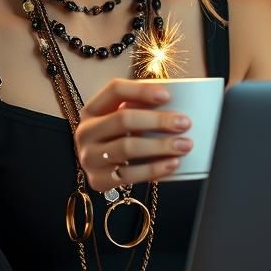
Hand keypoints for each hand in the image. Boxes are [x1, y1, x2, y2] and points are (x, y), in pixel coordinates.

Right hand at [75, 78, 193, 191]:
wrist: (100, 169)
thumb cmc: (117, 138)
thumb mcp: (120, 117)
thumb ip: (139, 107)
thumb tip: (172, 101)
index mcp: (91, 109)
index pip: (114, 90)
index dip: (141, 90)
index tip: (167, 96)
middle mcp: (86, 132)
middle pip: (123, 119)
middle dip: (157, 120)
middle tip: (184, 123)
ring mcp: (89, 158)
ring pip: (127, 147)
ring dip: (160, 146)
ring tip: (184, 145)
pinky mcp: (98, 180)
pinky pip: (129, 175)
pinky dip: (154, 169)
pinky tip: (172, 163)